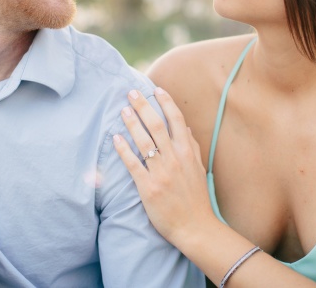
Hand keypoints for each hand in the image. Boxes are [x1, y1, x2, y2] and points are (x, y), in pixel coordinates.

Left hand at [113, 87, 216, 246]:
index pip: (176, 120)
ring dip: (132, 123)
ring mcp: (161, 173)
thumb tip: (184, 127)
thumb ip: (192, 146)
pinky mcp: (148, 187)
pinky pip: (133, 164)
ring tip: (122, 110)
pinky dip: (124, 149)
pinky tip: (115, 138)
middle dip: (143, 106)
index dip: (166, 102)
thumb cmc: (196, 199)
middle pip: (157, 125)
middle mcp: (175, 159)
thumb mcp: (199, 169)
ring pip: (144, 141)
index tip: (156, 89)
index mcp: (187, 153)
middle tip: (131, 92)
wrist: (195, 227)